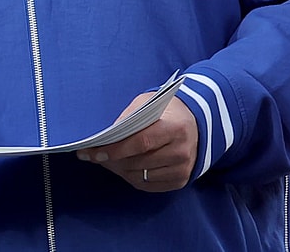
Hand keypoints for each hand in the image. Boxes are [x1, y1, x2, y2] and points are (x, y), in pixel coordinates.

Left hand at [76, 94, 197, 191]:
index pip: (141, 142)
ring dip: (119, 170)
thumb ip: (129, 118)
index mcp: (175, 128)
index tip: (93, 152)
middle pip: (138, 162)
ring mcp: (182, 169)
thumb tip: (106, 136)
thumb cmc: (167, 111)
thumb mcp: (148, 103)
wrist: (196, 124)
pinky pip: (148, 186)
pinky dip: (131, 177)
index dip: (115, 149)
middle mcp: (181, 151)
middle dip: (112, 160)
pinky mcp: (180, 181)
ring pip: (140, 177)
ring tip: (107, 160)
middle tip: (94, 155)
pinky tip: (122, 168)